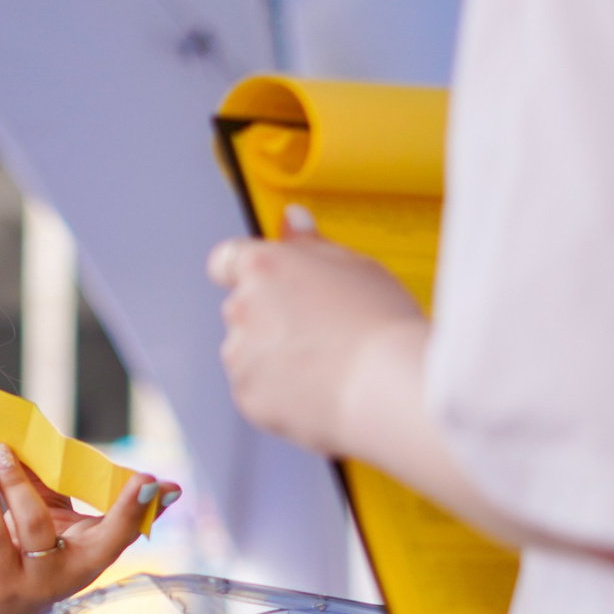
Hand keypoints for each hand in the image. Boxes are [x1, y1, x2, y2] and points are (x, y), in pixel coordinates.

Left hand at [0, 444, 172, 613]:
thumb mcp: (49, 520)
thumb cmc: (25, 554)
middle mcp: (72, 573)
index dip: (142, 509)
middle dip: (107, 499)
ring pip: (34, 526)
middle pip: (96, 535)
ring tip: (1, 452)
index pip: (126, 531)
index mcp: (92, 555)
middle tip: (94, 458)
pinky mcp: (1, 584)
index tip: (161, 485)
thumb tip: (40, 432)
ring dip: (17, 483)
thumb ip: (51, 482)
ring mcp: (37, 582)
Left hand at [208, 222, 424, 456]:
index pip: (226, 259)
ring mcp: (241, 353)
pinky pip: (257, 389)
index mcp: (264, 267)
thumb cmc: (380, 325)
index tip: (264, 280)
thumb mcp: (354, 265)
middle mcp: (242, 307)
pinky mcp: (246, 394)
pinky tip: (317, 387)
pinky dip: (278, 391)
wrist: (387, 387)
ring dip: (273, 355)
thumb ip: (310, 243)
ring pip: (248, 351)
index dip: (244, 271)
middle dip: (270, 316)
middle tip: (318, 329)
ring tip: (324, 362)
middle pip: (243, 308)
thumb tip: (292, 219)